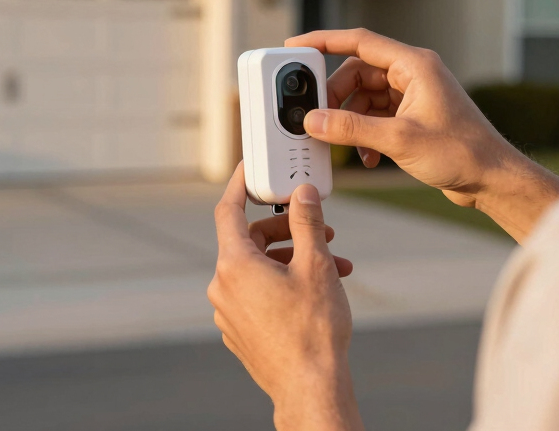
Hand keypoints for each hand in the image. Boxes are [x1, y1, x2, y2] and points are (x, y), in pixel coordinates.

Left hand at [209, 164, 363, 430]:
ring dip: (292, 260)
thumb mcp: (317, 266)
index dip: (239, 185)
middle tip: (322, 230)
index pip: (228, 210)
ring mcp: (228, 312)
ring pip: (258, 270)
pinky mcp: (239, 332)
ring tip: (335, 266)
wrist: (311, 389)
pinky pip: (256, 295)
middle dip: (287, 231)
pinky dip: (282, 284)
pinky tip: (316, 292)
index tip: (248, 169)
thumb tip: (302, 192)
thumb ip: (307, 222)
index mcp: (234, 265)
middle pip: (249, 241)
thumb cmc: (314, 330)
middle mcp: (222, 287)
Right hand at [286, 29, 558, 240]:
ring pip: (364, 97)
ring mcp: (413, 95)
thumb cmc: (461, 152)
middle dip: (335, 98)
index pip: (359, 42)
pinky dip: (364, 132)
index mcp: (414, 65)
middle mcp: (413, 74)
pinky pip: (375, 115)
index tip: (295, 47)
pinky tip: (367, 155)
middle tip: (318, 118)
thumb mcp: (398, 139)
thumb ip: (351, 128)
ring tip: (346, 145)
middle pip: (357, 74)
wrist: (491, 179)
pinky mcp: (412, 116)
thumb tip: (314, 121)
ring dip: (350, 121)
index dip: (323, 41)